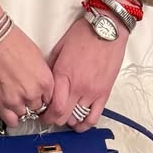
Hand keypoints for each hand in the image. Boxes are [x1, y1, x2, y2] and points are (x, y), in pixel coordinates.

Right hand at [0, 0, 52, 127]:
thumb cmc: (13, 42)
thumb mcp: (37, 57)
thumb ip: (41, 75)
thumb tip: (40, 84)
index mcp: (45, 81)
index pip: (51, 100)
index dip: (44, 97)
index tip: (40, 97)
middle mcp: (33, 93)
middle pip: (37, 108)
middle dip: (32, 102)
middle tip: (25, 94)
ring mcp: (16, 100)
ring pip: (24, 114)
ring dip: (21, 108)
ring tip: (15, 97)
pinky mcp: (0, 103)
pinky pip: (11, 120)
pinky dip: (11, 117)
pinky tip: (10, 109)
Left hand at [43, 16, 127, 131]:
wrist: (108, 29)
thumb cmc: (84, 33)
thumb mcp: (60, 48)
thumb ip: (52, 67)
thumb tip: (46, 82)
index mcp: (63, 74)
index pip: (53, 107)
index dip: (46, 115)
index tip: (43, 114)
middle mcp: (77, 86)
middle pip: (63, 117)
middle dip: (55, 120)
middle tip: (52, 117)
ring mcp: (92, 91)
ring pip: (77, 119)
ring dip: (69, 121)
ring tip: (66, 117)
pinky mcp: (104, 93)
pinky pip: (94, 117)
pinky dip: (86, 124)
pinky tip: (80, 123)